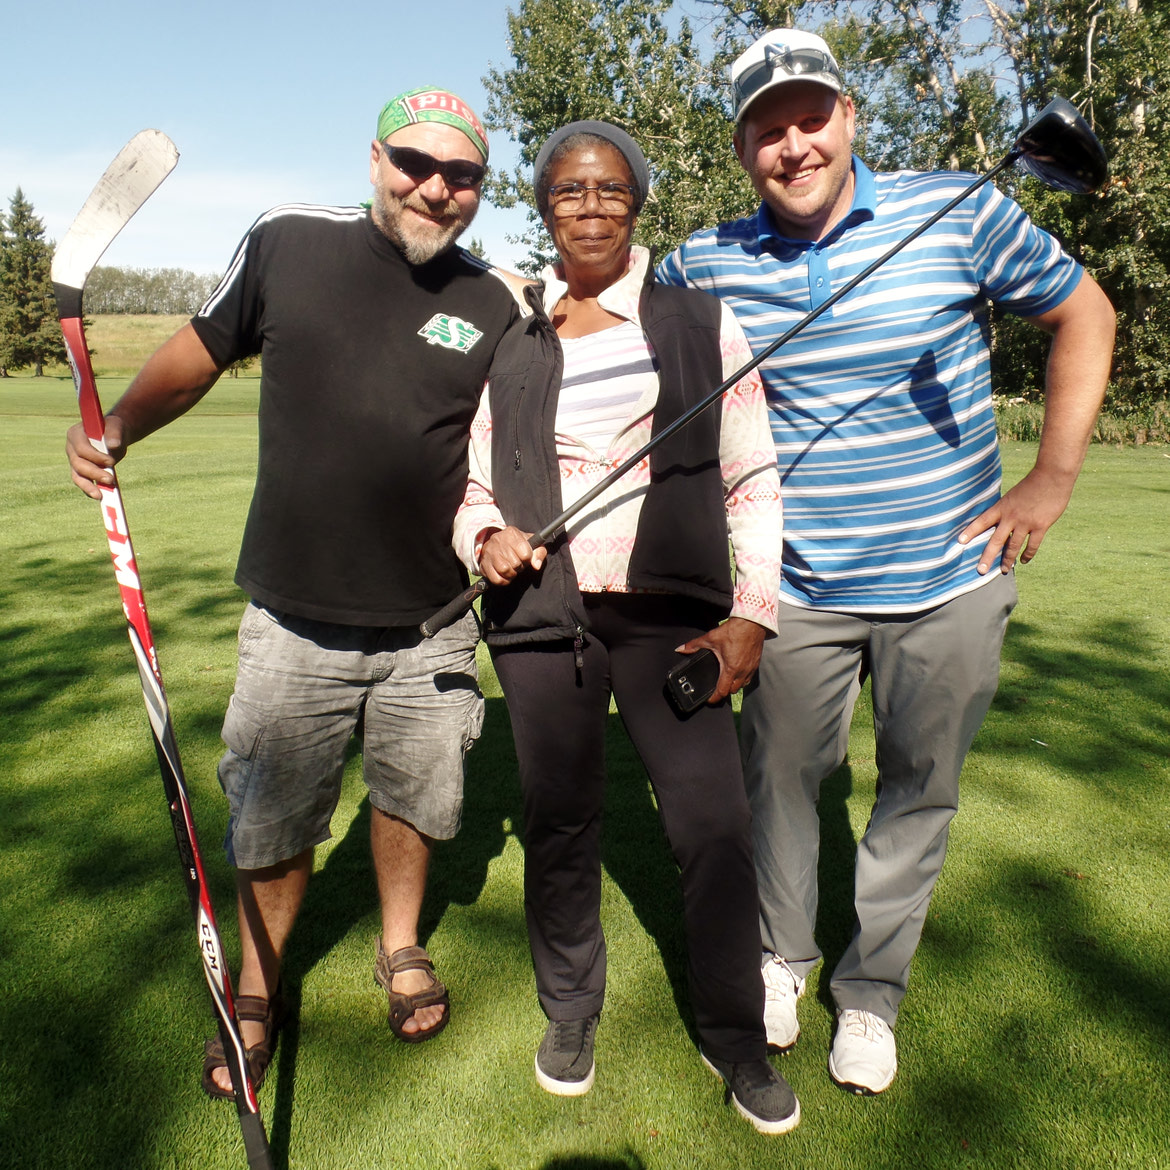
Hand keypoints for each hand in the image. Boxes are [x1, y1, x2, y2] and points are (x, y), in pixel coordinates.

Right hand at [66, 417, 126, 499]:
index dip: (95, 456)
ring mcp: (74, 461)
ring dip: (88, 486)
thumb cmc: (113, 429)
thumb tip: (114, 444)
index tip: (111, 462)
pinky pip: (82, 482)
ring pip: (77, 476)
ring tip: (101, 496)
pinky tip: (100, 496)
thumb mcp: (116, 427)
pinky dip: (90, 490)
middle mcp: (71, 448)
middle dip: (94, 473)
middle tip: (111, 480)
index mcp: (75, 434)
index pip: (81, 448)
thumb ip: (114, 434)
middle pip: (78, 464)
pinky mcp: (80, 471)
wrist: (114, 437)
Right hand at [478, 526, 546, 586]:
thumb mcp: (532, 545)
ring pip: (504, 570)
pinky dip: (503, 581)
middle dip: (519, 567)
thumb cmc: (518, 546)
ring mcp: (489, 551)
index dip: (528, 559)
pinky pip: (496, 579)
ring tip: (511, 569)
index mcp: (512, 533)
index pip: (526, 554)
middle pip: (515, 563)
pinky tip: (505, 576)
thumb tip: (536, 566)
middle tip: (517, 564)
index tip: (525, 558)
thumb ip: (540, 553)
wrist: (497, 545)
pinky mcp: (483, 564)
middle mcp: (498, 539)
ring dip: (511, 574)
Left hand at [675, 617, 766, 703]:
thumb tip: (681, 649)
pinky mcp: (756, 664)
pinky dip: (742, 679)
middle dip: (724, 691)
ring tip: (726, 681)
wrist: (752, 623)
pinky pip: (749, 678)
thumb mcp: (710, 638)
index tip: (709, 699)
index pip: (722, 691)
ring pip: (742, 685)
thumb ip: (694, 645)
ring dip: (734, 686)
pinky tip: (737, 672)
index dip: (714, 698)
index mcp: (730, 669)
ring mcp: (750, 669)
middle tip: (716, 688)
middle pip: (732, 690)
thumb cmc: (734, 631)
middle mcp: (742, 672)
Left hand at [957, 466, 1076, 573]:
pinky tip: (1023, 561)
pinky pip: (1032, 545)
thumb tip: (1002, 521)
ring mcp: (1025, 522)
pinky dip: (1027, 554)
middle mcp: (1010, 517)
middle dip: (987, 557)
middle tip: (980, 571)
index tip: (959, 542)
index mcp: (1002, 507)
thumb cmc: (1033, 484)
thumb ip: (1007, 509)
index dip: (970, 532)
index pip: (982, 521)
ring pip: (1013, 546)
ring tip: (1003, 570)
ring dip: (1007, 560)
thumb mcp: (1013, 495)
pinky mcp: (1040, 526)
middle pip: (995, 540)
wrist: (1052, 476)